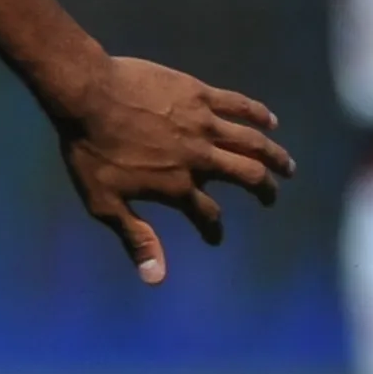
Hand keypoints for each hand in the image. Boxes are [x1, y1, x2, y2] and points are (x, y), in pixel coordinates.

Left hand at [47, 54, 293, 283]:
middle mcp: (200, 158)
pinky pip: (239, 105)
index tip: (214, 236)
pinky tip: (270, 122)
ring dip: (274, 156)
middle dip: (264, 191)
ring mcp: (203, 125)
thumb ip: (135, 238)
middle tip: (270, 198)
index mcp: (178, 186)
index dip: (213, 229)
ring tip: (287, 166)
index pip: (208, 216)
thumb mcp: (105, 202)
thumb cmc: (89, 150)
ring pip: (252, 143)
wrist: (85, 94)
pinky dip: (258, 114)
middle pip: (247, 177)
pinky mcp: (199, 95)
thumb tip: (155, 279)